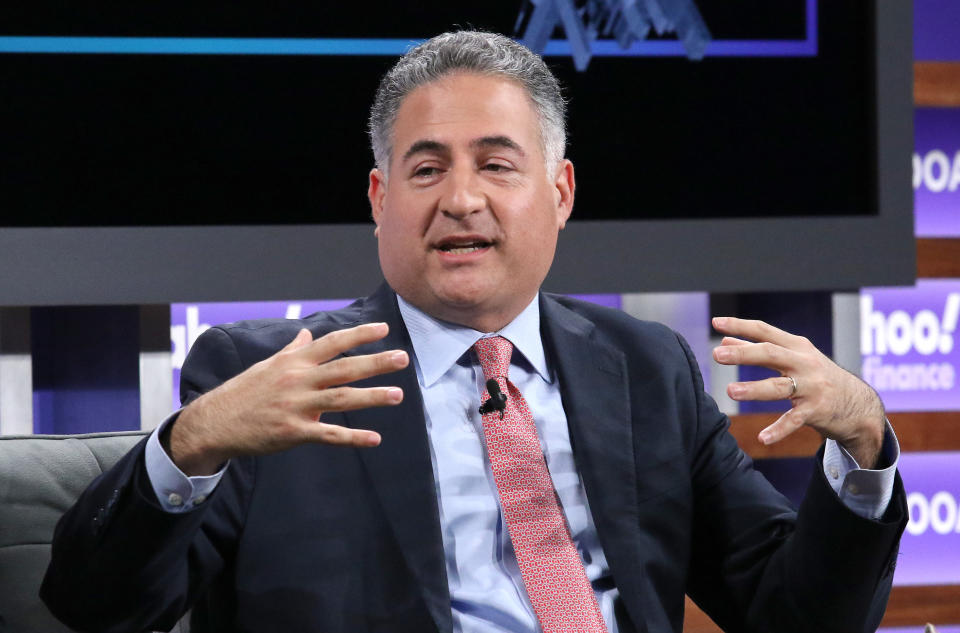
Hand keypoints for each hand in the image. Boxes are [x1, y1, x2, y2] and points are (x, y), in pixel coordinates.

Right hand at [168, 322, 408, 475]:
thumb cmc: (243, 392)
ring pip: (342, 398)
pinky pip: (329, 434)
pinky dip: (353, 437)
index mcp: (293, 362)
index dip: (358, 334)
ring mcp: (297, 406)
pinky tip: (374, 439)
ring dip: (372, 397)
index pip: (332, 342)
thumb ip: (292, 351)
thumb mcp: (267, 365)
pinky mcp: (294, 432)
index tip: (383, 327)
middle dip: (375, 363)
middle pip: (344, 368)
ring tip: (397, 395)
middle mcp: (298, 380)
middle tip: (403, 358)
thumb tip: (306, 335)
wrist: (214, 423)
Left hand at [712, 317, 884, 467]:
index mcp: (796, 346)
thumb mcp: (794, 358)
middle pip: (771, 354)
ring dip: (754, 389)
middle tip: (716, 354)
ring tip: (730, 391)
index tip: (716, 322)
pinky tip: (762, 438)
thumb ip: (760, 348)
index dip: (740, 325)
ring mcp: (812, 387)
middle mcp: (804, 363)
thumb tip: (726, 339)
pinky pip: (794, 420)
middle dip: (743, 353)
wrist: (859, 405)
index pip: (765, 331)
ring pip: (779, 386)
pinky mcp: (817, 411)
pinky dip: (779, 430)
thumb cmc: (818, 377)